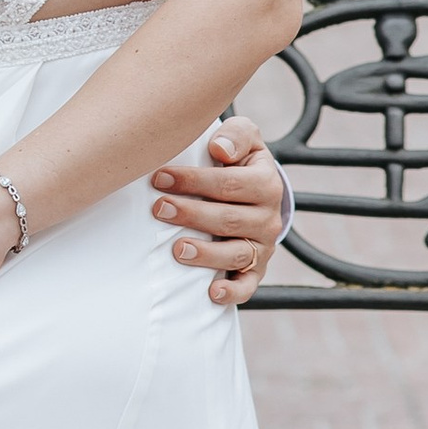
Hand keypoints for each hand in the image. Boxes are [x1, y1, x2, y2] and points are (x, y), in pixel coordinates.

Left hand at [149, 122, 290, 307]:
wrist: (258, 191)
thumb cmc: (240, 160)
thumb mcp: (244, 138)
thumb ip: (235, 135)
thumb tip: (219, 149)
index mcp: (266, 183)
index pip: (229, 183)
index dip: (193, 180)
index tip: (160, 178)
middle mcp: (269, 218)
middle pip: (228, 218)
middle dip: (190, 214)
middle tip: (158, 209)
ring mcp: (262, 247)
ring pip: (235, 253)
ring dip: (206, 253)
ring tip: (177, 249)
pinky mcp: (255, 270)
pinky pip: (247, 285)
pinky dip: (232, 292)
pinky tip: (211, 293)